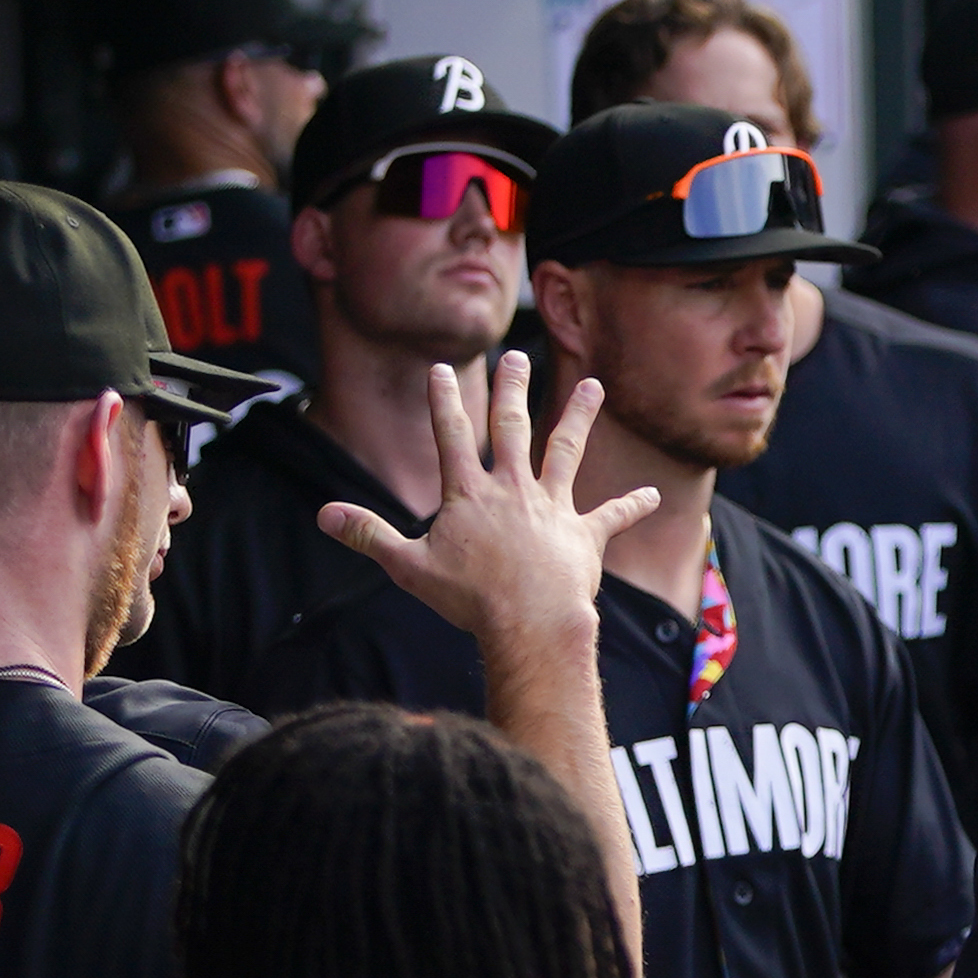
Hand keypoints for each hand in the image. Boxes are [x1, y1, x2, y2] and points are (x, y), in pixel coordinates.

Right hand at [317, 354, 651, 663]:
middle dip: (512, 388)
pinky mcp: (585, 535)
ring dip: (580, 415)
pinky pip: (612, 516)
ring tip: (593, 384)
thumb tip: (324, 514)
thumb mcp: (408, 566)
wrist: (530, 621)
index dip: (443, 401)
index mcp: (469, 493)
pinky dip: (632, 505)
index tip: (441, 369)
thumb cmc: (469, 598)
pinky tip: (654, 494)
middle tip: (515, 355)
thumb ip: (369, 535)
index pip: (451, 435)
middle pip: (511, 427)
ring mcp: (553, 508)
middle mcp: (513, 489)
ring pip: (567, 450)